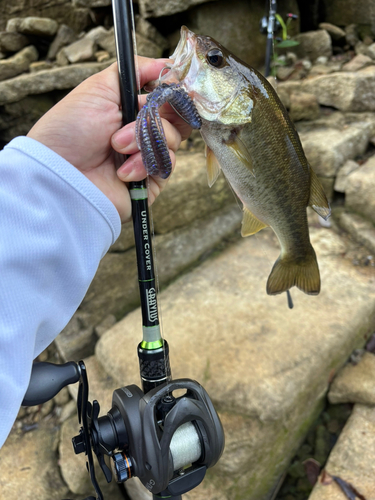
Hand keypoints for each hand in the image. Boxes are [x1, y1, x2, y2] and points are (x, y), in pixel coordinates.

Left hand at [27, 57, 191, 222]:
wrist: (61, 173)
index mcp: (131, 110)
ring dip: (144, 140)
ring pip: (172, 141)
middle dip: (160, 115)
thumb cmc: (71, 129)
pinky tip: (122, 171)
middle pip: (177, 119)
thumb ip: (135, 71)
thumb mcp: (100, 88)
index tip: (170, 88)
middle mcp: (141, 134)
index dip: (173, 93)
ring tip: (117, 146)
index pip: (167, 99)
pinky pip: (165, 168)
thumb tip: (166, 63)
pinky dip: (143, 165)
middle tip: (142, 115)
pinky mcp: (149, 183)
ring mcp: (146, 159)